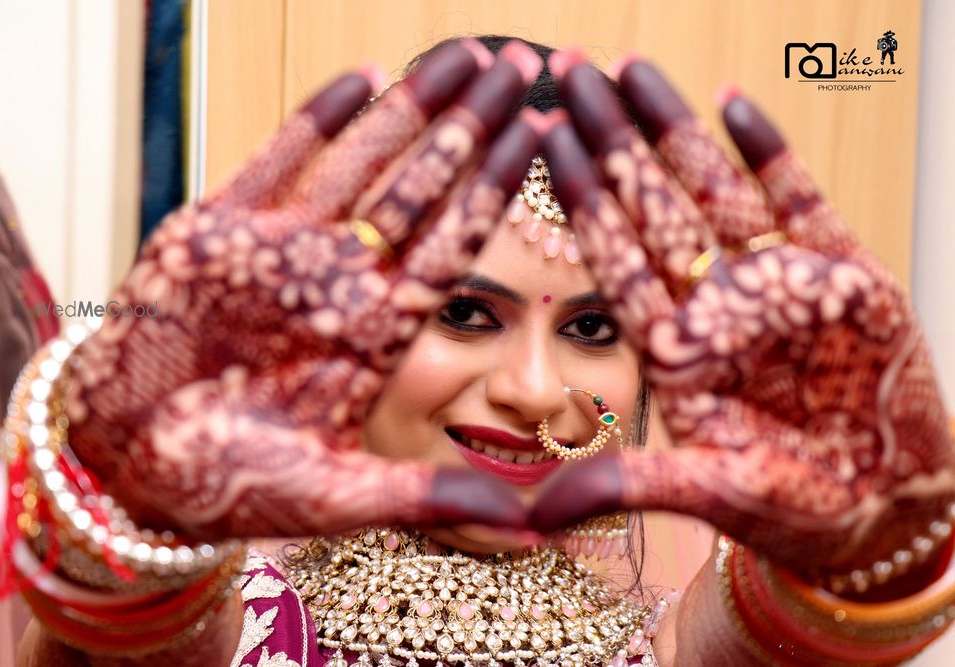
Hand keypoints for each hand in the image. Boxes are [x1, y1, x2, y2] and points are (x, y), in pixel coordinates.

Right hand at [64, 39, 546, 539]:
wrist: (128, 464)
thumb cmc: (228, 486)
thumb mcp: (333, 495)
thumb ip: (426, 498)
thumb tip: (530, 530)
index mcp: (376, 333)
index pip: (452, 244)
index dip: (498, 187)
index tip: (544, 134)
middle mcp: (340, 282)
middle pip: (420, 188)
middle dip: (470, 126)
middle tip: (520, 68)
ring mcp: (283, 251)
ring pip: (359, 162)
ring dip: (408, 106)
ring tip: (461, 55)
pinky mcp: (219, 231)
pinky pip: (276, 163)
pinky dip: (315, 120)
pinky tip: (361, 76)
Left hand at [531, 51, 954, 572]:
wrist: (887, 509)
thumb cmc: (796, 508)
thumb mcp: (710, 493)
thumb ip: (629, 488)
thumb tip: (537, 519)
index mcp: (676, 347)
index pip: (615, 256)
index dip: (580, 196)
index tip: (543, 137)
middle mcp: (715, 306)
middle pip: (652, 206)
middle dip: (612, 139)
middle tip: (571, 71)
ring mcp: (775, 285)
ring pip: (714, 190)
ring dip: (676, 129)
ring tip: (634, 69)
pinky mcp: (841, 277)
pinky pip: (800, 203)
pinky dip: (772, 153)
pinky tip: (735, 103)